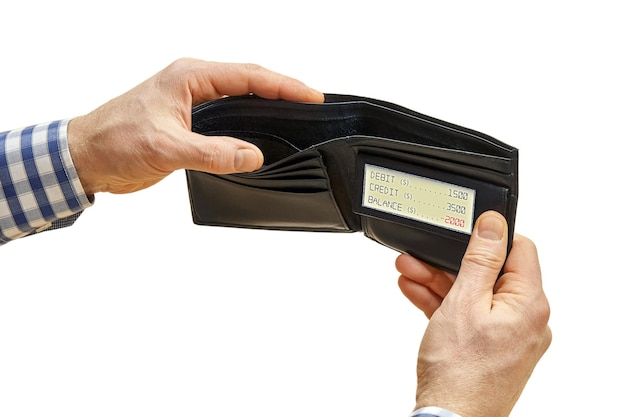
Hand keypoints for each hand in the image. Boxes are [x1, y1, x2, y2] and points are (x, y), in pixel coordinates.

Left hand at [67, 58, 323, 194]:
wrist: (85, 157)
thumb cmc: (113, 140)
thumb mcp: (166, 147)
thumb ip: (212, 153)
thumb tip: (252, 155)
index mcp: (189, 77)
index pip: (248, 76)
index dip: (284, 86)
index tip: (311, 96)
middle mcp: (193, 84)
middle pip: (249, 81)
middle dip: (282, 90)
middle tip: (311, 102)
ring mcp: (192, 102)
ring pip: (240, 98)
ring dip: (267, 104)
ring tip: (295, 113)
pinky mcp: (189, 123)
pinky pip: (228, 118)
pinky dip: (249, 123)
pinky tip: (261, 133)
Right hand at [396, 211, 551, 416]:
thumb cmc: (459, 371)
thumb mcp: (464, 301)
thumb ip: (480, 259)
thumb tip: (494, 224)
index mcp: (530, 305)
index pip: (520, 250)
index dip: (490, 236)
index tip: (462, 231)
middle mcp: (526, 320)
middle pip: (490, 274)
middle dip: (450, 263)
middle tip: (420, 256)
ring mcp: (508, 336)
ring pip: (475, 296)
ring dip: (440, 282)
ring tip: (409, 271)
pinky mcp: (491, 348)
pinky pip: (469, 316)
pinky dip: (445, 305)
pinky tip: (417, 293)